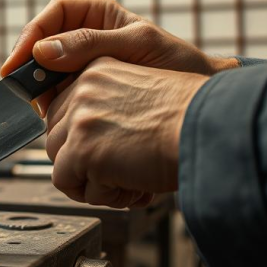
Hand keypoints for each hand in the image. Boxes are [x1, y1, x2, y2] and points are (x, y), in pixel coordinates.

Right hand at [2, 0, 236, 113]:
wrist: (202, 101)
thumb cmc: (180, 64)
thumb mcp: (138, 45)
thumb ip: (90, 45)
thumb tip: (42, 51)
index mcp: (99, 16)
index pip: (54, 16)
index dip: (31, 35)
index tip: (19, 60)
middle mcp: (88, 39)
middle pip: (44, 46)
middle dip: (32, 67)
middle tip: (26, 90)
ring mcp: (87, 68)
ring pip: (49, 74)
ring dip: (41, 90)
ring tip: (44, 108)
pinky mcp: (90, 94)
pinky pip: (62, 96)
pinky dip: (55, 106)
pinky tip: (57, 118)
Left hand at [45, 56, 207, 207]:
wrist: (211, 129)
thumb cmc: (189, 119)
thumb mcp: (139, 95)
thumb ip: (104, 108)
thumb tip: (74, 145)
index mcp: (96, 70)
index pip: (62, 115)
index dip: (84, 143)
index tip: (113, 153)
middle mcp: (82, 89)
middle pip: (56, 140)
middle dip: (86, 165)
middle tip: (124, 172)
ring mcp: (80, 118)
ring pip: (60, 165)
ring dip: (93, 183)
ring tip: (131, 180)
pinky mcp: (83, 149)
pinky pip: (69, 185)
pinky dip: (101, 196)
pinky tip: (133, 187)